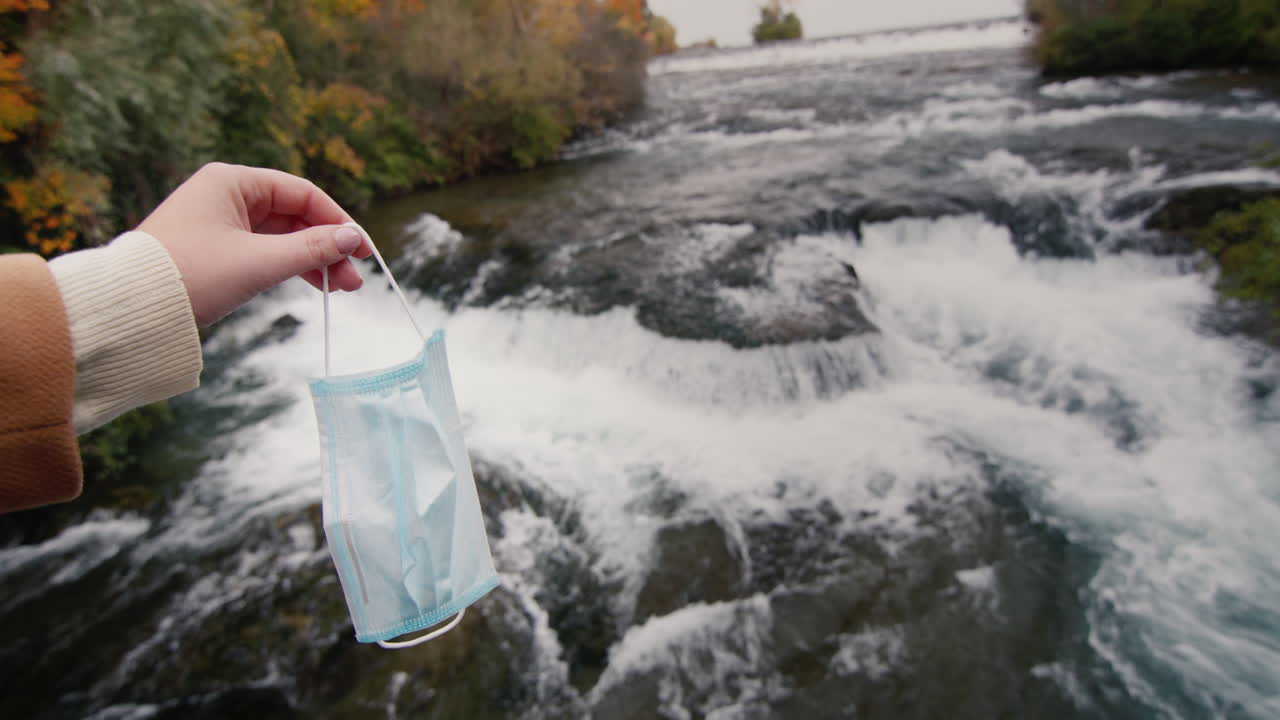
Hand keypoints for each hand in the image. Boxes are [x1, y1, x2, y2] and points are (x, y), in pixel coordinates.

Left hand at [137, 162, 372, 325]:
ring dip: (313, 260)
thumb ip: (312, 248)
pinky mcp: (216, 249)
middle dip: (328, 247)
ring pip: (282, 237)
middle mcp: (226, 196)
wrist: (131, 308)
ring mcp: (220, 223)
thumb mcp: (259, 262)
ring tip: (341, 289)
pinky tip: (313, 284)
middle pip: (294, 216)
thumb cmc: (190, 275)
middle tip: (354, 280)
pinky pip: (265, 251)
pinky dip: (289, 267)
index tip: (362, 249)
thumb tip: (353, 237)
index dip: (337, 221)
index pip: (301, 193)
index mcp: (231, 182)